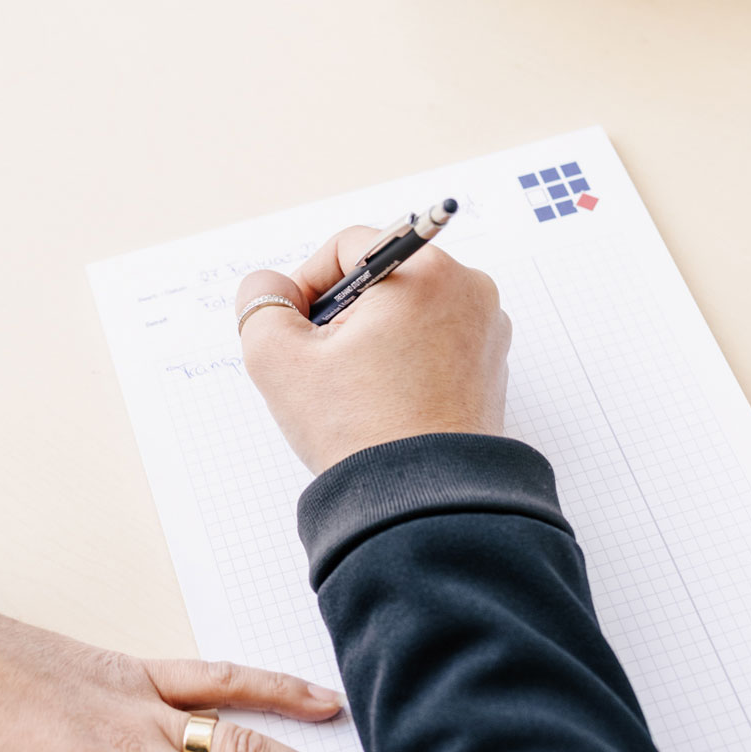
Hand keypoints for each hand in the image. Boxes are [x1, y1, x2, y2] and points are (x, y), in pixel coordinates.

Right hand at [235, 228, 510, 473]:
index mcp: (425, 271)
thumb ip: (260, 305)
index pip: (347, 247)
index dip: (307, 286)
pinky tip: (385, 406)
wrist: (423, 504)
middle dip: (342, 317)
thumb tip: (269, 288)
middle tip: (324, 368)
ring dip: (372, 341)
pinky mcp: (490, 369)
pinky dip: (404, 365)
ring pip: (407, 314)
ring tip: (356, 393)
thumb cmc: (361, 431)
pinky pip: (434, 346)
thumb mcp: (279, 360)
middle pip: (381, 280)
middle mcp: (468, 290)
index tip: (297, 332)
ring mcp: (486, 331)